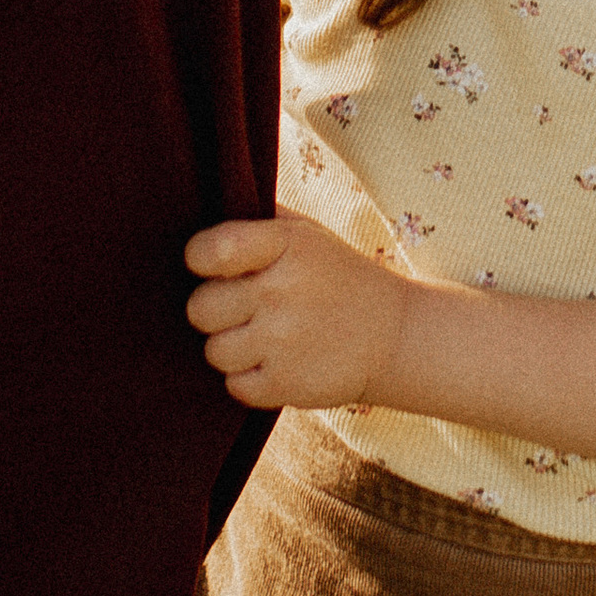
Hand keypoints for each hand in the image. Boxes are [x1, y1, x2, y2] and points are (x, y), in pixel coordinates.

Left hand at [185, 212, 413, 411]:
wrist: (395, 336)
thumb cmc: (335, 278)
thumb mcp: (306, 235)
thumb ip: (255, 221)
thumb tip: (204, 210)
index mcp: (286, 244)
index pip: (209, 251)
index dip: (200, 259)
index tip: (213, 266)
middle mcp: (283, 291)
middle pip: (200, 309)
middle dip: (216, 310)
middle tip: (246, 309)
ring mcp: (284, 341)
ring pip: (214, 351)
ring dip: (234, 348)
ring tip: (266, 338)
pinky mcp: (288, 384)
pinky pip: (235, 386)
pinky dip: (250, 380)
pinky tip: (277, 363)